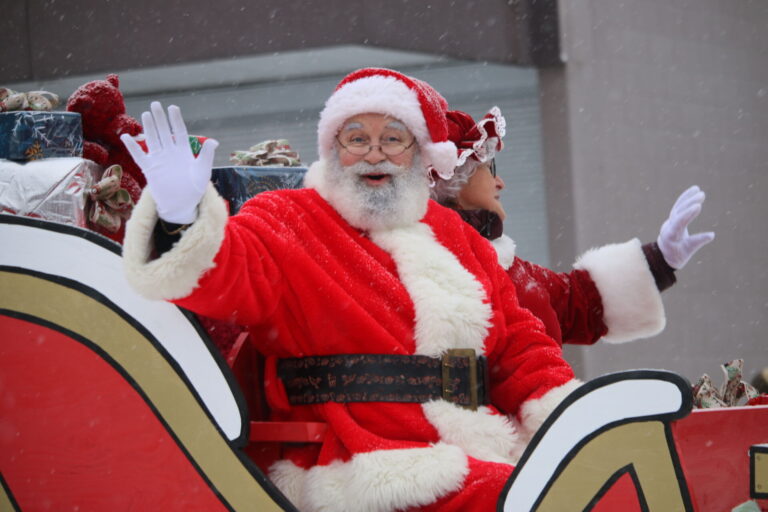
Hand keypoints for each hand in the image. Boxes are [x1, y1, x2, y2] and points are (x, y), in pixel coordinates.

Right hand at [121, 102, 217, 223]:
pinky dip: (132, 147)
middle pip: (164, 132)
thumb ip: (206, 156)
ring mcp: (159, 159)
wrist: (182, 204)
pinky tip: (126, 137)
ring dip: (149, 128)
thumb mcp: (203, 171)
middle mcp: (170, 153)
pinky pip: (139, 156)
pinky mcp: (149, 169)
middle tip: (155, 104)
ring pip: (153, 139)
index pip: (179, 131)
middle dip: (160, 118)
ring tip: (146, 114)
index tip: (172, 107)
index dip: (176, 119)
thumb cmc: (194, 188)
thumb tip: (214, 141)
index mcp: (184, 152)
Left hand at [657, 185, 714, 268]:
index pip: (678, 223)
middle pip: (678, 212)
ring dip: (688, 199)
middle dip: (689, 204)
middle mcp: (668, 226)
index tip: (698, 206)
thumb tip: (712, 235)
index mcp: (671, 235)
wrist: (664, 254)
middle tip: (701, 195)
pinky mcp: (673, 217)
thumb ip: (697, 242)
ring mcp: (670, 220)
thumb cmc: (677, 255)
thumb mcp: (687, 251)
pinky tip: (695, 189)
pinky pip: (679, 205)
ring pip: (678, 207)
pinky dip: (686, 197)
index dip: (687, 214)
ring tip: (700, 192)